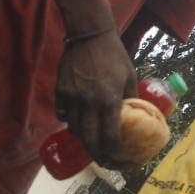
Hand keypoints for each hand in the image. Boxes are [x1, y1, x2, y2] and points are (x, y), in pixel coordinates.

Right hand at [55, 30, 136, 166]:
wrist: (90, 36)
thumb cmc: (114, 56)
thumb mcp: (130, 76)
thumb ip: (131, 97)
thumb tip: (135, 115)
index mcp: (109, 99)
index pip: (110, 134)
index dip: (113, 149)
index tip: (116, 155)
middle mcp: (89, 102)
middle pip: (89, 138)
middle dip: (95, 152)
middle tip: (101, 157)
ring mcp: (72, 97)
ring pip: (74, 128)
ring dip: (82, 136)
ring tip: (90, 137)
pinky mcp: (60, 90)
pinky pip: (61, 114)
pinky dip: (68, 120)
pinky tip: (76, 119)